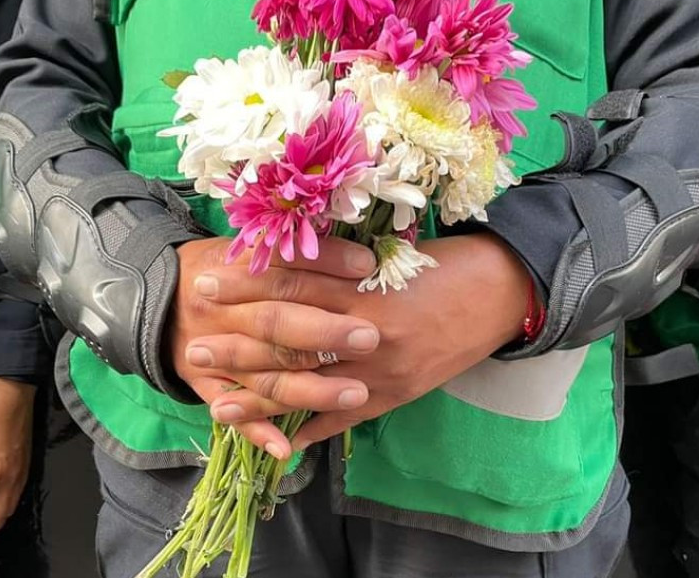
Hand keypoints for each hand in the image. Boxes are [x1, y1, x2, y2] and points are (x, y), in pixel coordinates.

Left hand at [190, 233, 531, 449]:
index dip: (244, 286)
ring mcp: (379, 371)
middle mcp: (364, 334)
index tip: (207, 281)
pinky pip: (343, 420)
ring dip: (259, 400)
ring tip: (217, 405)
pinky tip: (277, 445)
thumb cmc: (446, 263)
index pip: (288, 287)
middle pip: (287, 343)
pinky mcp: (395, 395)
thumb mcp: (391, 253)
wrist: (503, 293)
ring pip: (307, 389)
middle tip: (195, 348)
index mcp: (361, 289)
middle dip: (237, 347)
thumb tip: (290, 258)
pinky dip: (310, 432)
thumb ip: (341, 264)